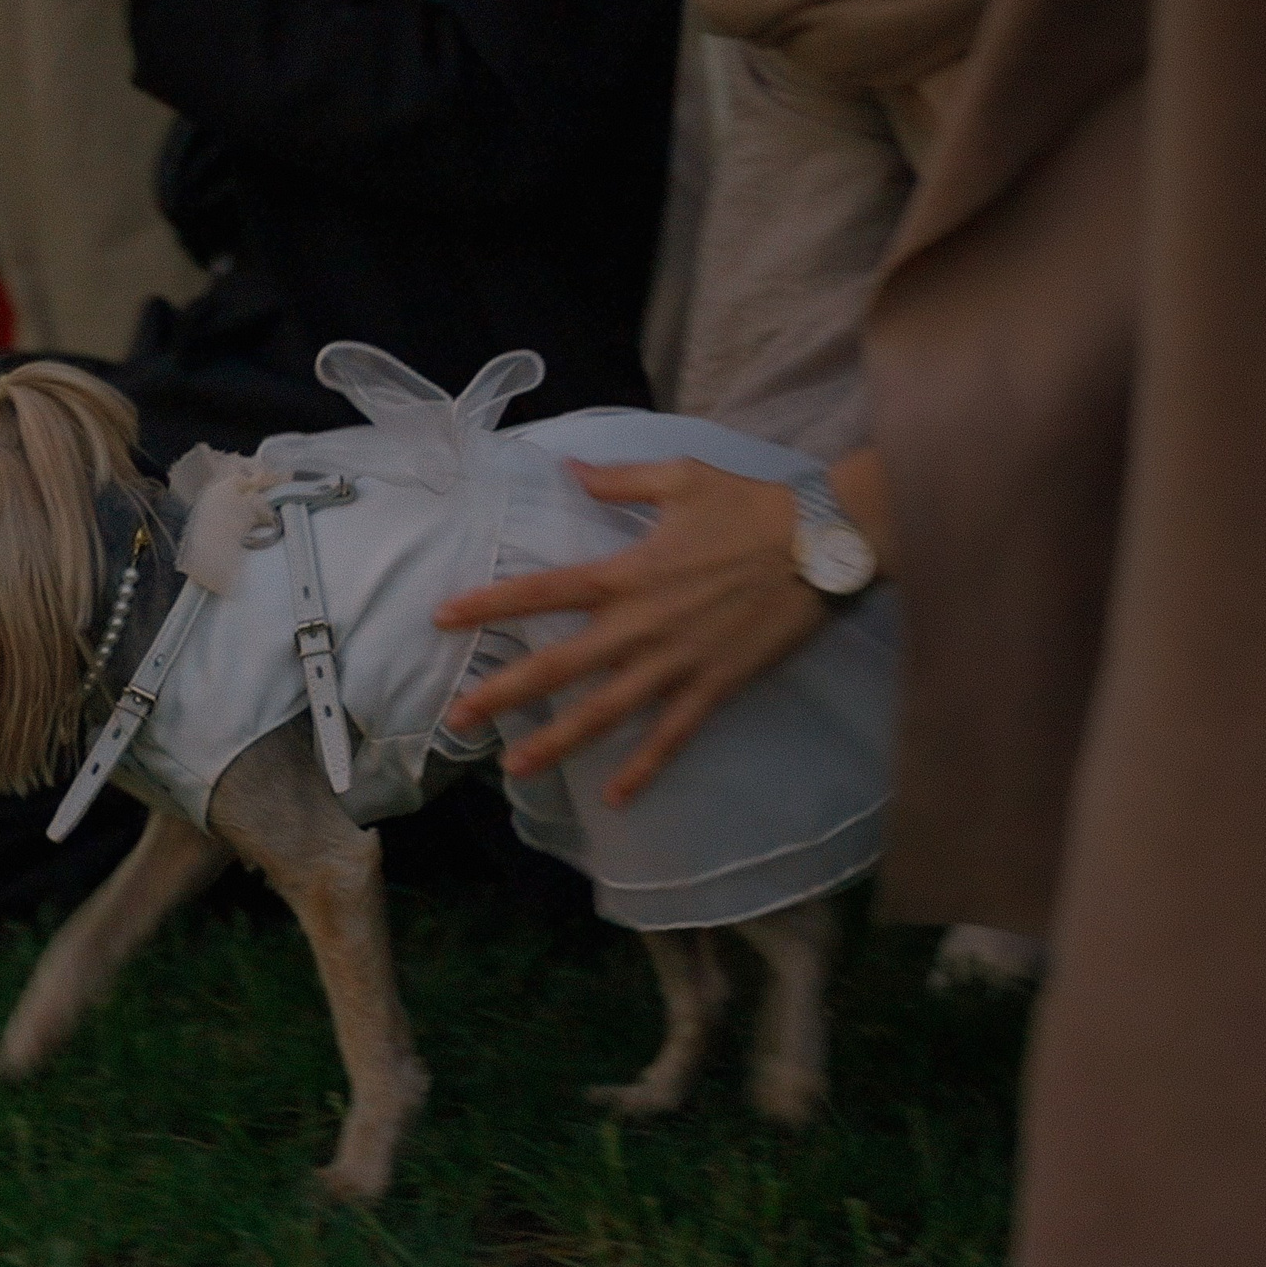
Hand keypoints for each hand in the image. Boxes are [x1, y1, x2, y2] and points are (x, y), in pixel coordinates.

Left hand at [434, 457, 825, 806]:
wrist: (822, 544)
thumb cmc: (750, 506)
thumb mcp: (680, 476)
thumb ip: (617, 479)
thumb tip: (567, 469)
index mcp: (627, 572)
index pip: (543, 591)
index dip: (490, 604)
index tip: (443, 617)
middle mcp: (641, 625)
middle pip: (559, 666)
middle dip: (504, 693)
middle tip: (457, 719)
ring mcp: (676, 663)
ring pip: (605, 713)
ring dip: (557, 742)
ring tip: (514, 767)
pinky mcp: (714, 687)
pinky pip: (672, 737)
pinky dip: (644, 769)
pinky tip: (615, 798)